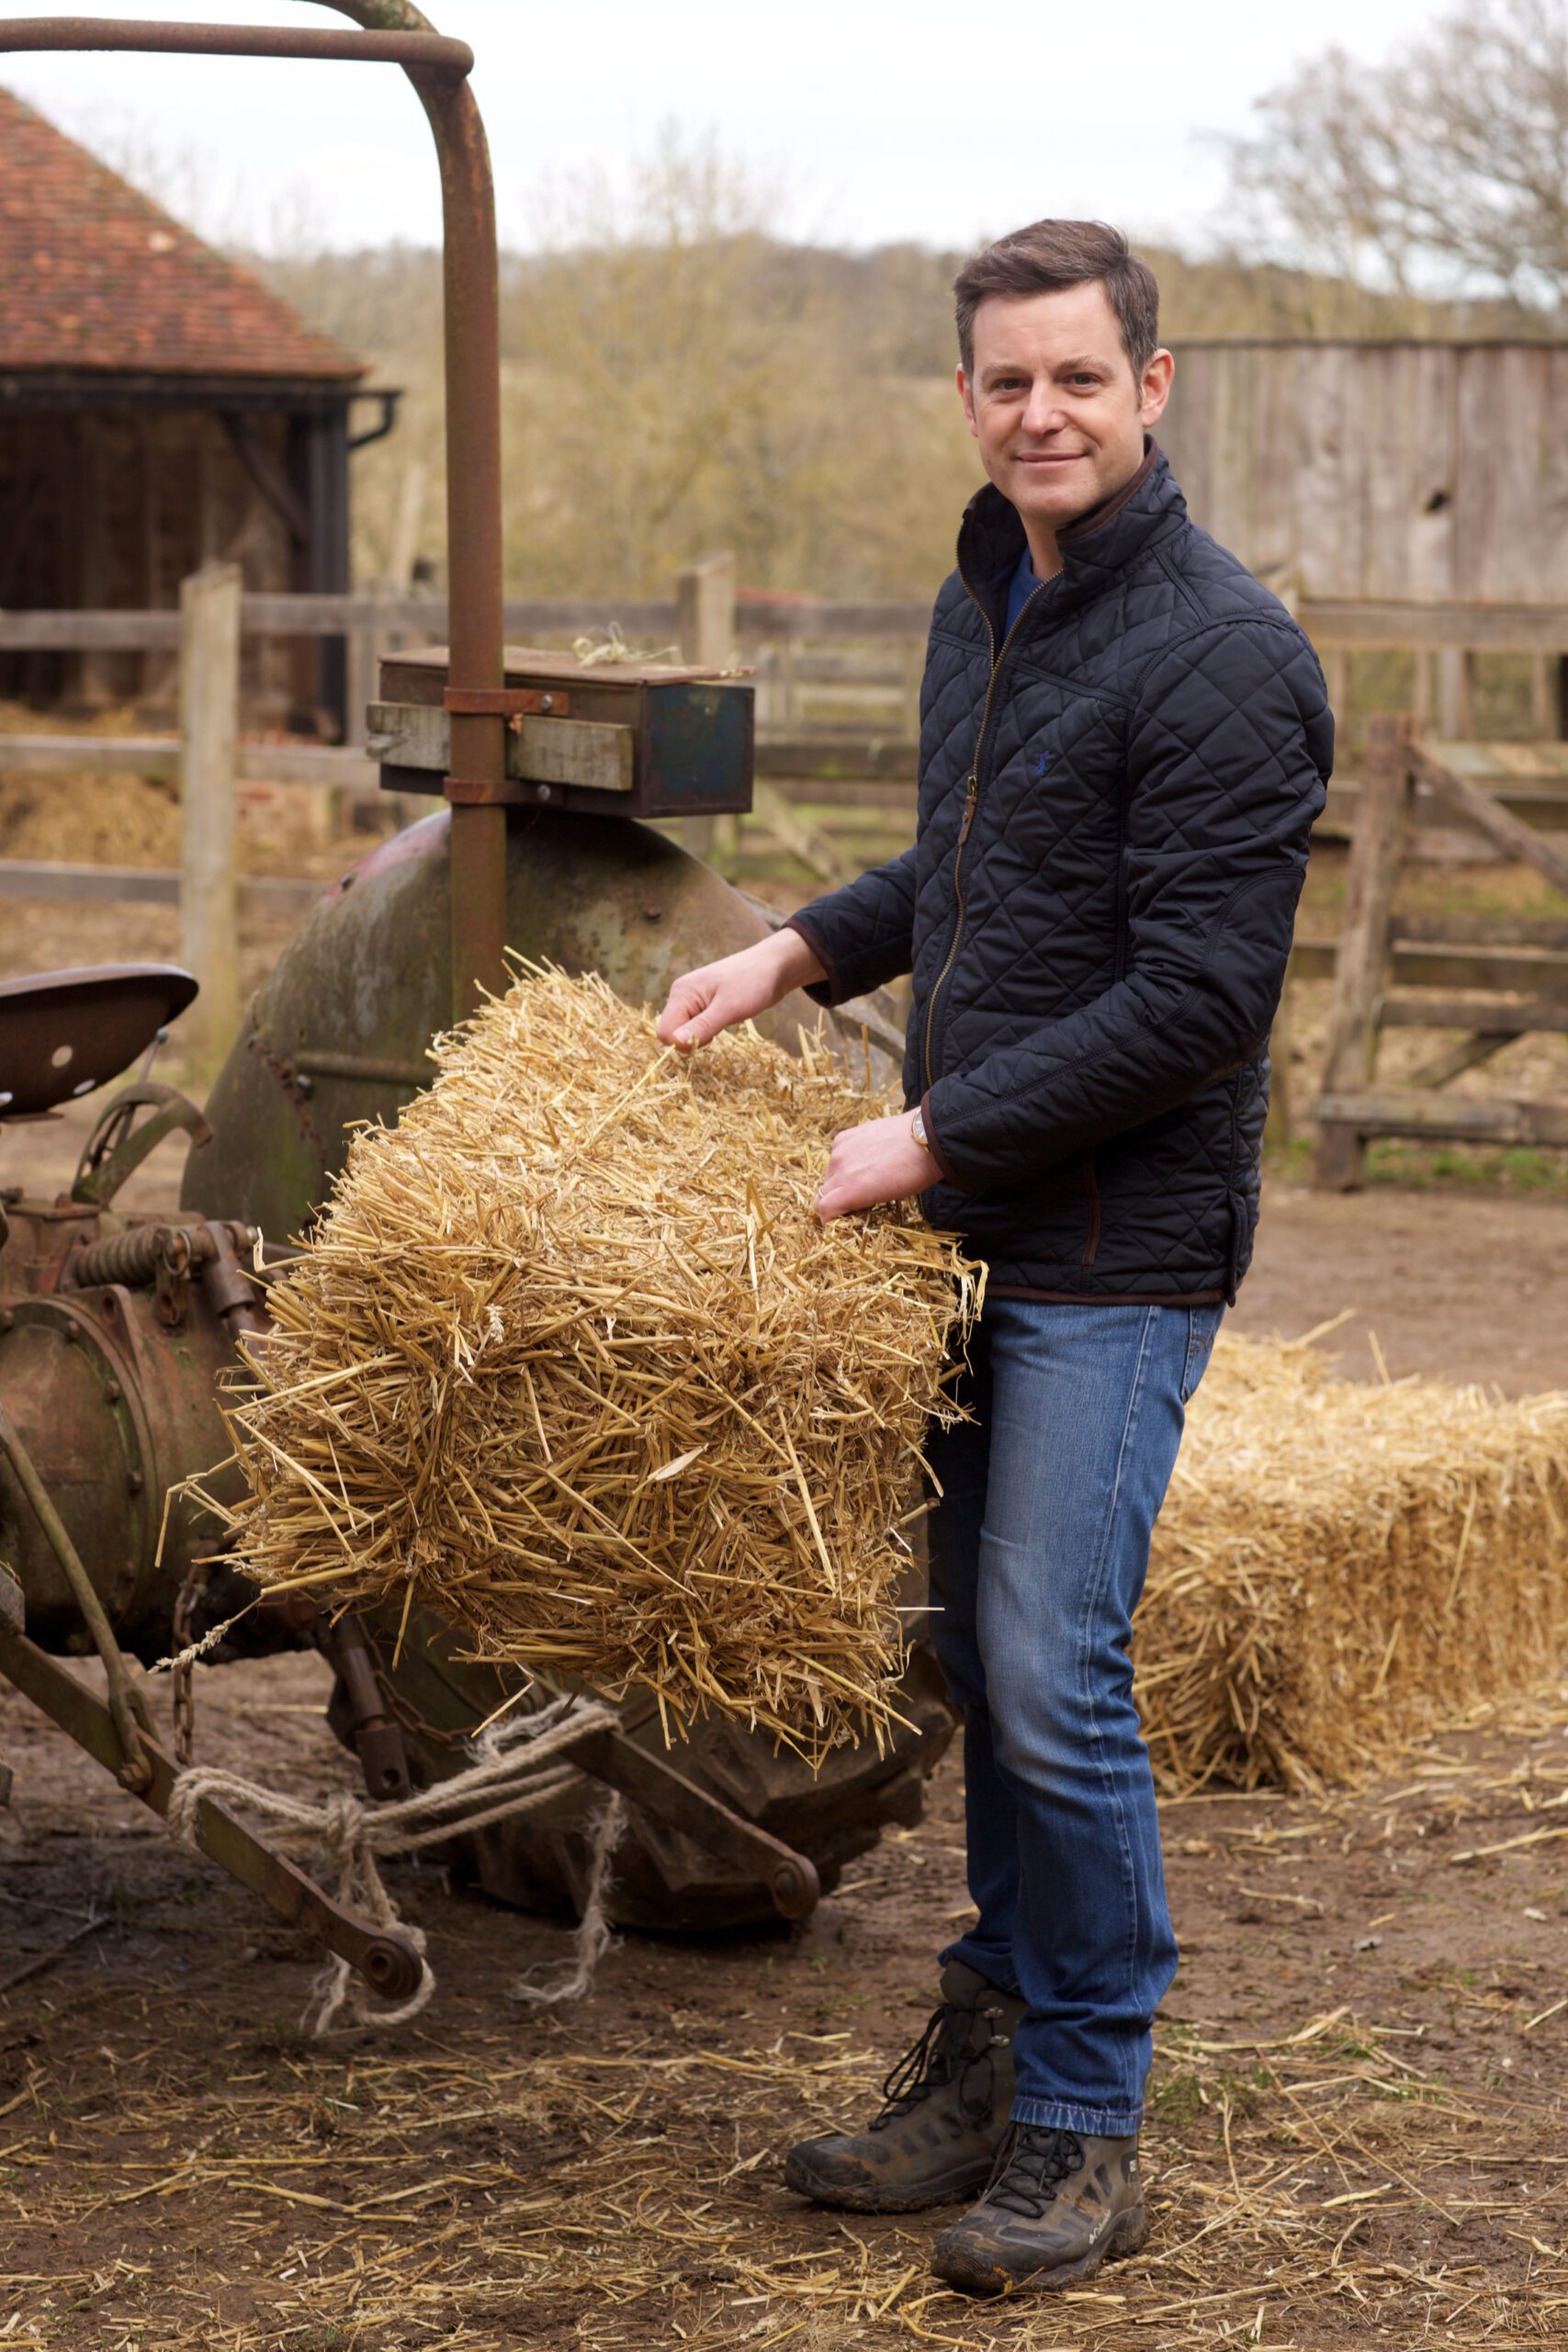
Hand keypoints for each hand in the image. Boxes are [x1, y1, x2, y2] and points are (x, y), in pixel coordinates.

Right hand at [657, 929, 824, 1050]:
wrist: (774, 967)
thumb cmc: (753, 983)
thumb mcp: (729, 1008)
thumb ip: (701, 1027)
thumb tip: (675, 1044)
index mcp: (681, 993)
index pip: (665, 1032)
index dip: (684, 1042)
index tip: (710, 1036)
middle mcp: (681, 996)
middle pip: (672, 1033)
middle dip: (693, 1039)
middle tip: (720, 1026)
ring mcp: (692, 1001)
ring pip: (684, 1032)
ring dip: (702, 1036)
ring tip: (725, 1020)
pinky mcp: (703, 1006)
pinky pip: (696, 1027)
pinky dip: (708, 1031)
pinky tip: (725, 1020)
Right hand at [815, 1112, 932, 1220]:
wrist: (926, 1138)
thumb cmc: (914, 1174)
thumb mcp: (886, 1197)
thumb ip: (859, 1201)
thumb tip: (849, 1205)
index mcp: (851, 1189)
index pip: (822, 1209)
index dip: (830, 1217)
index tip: (841, 1218)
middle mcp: (840, 1169)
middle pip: (821, 1193)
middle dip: (833, 1201)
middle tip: (852, 1202)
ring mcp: (840, 1150)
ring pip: (828, 1174)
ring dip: (837, 1181)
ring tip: (860, 1179)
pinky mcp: (845, 1136)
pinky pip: (835, 1154)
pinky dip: (842, 1161)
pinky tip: (861, 1160)